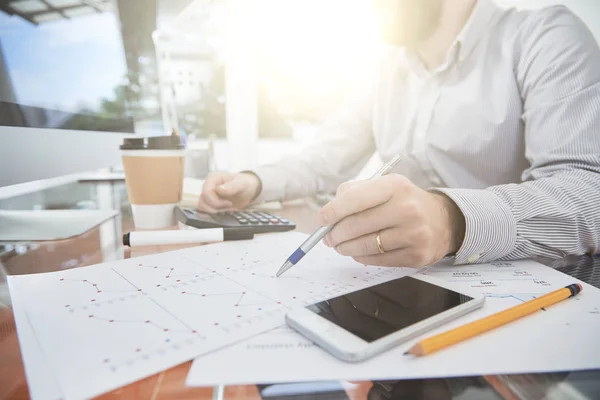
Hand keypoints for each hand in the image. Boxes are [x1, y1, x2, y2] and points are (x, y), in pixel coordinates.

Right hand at [197, 172, 260, 212]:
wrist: (248, 190)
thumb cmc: (244, 184)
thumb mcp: (241, 183)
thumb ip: (232, 186)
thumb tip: (219, 189)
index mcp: (213, 178)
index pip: (206, 192)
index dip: (217, 201)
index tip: (229, 203)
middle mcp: (207, 186)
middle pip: (203, 201)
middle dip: (217, 207)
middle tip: (229, 207)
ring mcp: (207, 195)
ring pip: (202, 207)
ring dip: (215, 211)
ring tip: (227, 209)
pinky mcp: (209, 203)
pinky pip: (205, 211)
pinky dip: (214, 214)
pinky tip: (224, 212)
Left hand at [318, 174, 464, 267]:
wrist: (443, 221)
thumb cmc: (404, 202)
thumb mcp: (385, 186)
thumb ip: (355, 192)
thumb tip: (328, 214)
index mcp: (396, 187)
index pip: (355, 199)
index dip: (333, 211)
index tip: (322, 219)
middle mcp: (407, 209)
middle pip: (356, 226)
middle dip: (335, 233)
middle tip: (328, 237)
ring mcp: (413, 234)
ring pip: (364, 246)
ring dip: (345, 248)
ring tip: (340, 245)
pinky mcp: (416, 256)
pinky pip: (376, 260)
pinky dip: (361, 257)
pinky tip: (358, 252)